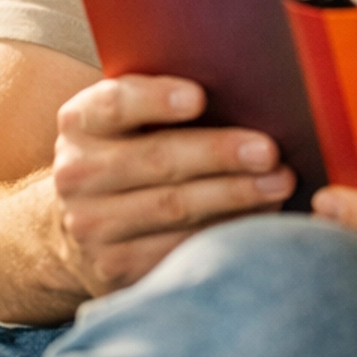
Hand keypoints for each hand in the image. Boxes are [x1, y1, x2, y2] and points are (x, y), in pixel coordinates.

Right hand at [52, 77, 294, 297]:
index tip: (199, 97)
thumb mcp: (132, 120)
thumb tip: (250, 91)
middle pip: (156, 159)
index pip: (115, 104)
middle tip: (269, 151)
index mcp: (81, 122)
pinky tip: (260, 218)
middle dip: (219, 154)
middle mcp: (77, 172)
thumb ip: (170, 101)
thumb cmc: (134, 151)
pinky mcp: (115, 266)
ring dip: (234, 195)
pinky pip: (180, 247)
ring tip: (279, 183)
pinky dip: (226, 230)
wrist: (88, 219)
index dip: (155, 99)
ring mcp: (92, 224)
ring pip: (172, 208)